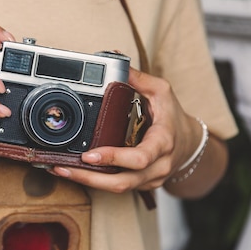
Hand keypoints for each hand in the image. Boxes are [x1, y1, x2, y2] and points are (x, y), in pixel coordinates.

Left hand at [49, 67, 203, 192]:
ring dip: (86, 182)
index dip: (114, 158)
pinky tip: (74, 172)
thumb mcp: (162, 92)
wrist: (189, 144)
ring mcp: (149, 180)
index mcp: (163, 143)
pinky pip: (117, 187)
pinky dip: (94, 182)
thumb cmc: (172, 117)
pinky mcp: (140, 186)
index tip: (89, 155)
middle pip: (122, 182)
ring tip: (61, 170)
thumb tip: (116, 61)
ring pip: (117, 188)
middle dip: (90, 178)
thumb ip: (139, 78)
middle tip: (64, 167)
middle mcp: (157, 166)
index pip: (139, 158)